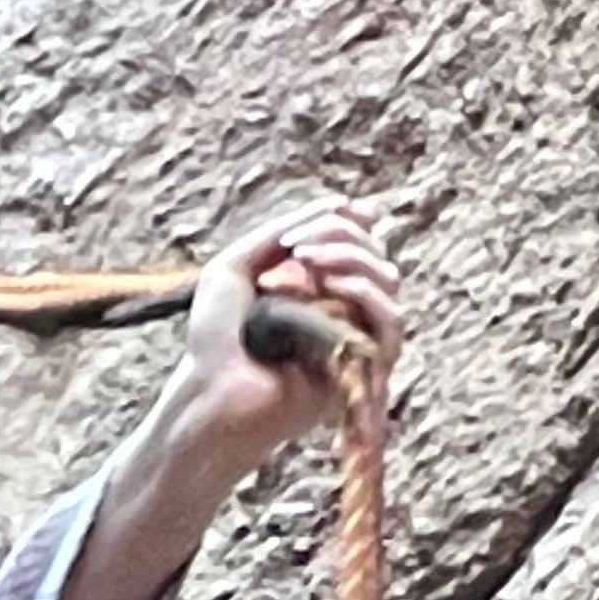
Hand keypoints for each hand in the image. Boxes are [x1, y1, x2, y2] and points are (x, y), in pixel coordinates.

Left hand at [162, 197, 407, 488]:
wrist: (208, 395)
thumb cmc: (213, 342)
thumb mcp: (234, 268)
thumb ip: (280, 232)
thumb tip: (342, 204)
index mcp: (316, 289)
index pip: (356, 242)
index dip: (339, 223)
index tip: (297, 232)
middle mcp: (341, 312)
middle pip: (375, 255)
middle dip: (342, 236)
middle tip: (297, 248)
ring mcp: (354, 341)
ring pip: (387, 281)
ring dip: (352, 258)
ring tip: (307, 261)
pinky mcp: (362, 372)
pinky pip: (390, 323)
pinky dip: (364, 293)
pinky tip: (329, 284)